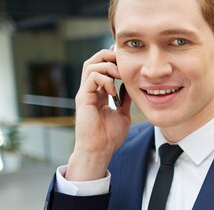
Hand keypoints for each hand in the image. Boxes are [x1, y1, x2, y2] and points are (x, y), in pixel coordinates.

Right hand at [67, 49, 132, 180]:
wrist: (100, 150)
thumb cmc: (110, 136)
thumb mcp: (123, 114)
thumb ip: (125, 100)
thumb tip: (131, 87)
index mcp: (99, 93)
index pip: (102, 67)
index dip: (114, 61)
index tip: (128, 64)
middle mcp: (90, 90)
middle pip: (93, 60)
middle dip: (109, 56)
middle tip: (123, 62)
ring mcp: (85, 93)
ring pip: (91, 65)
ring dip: (108, 66)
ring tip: (120, 75)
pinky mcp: (83, 98)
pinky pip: (92, 78)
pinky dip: (105, 80)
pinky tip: (113, 91)